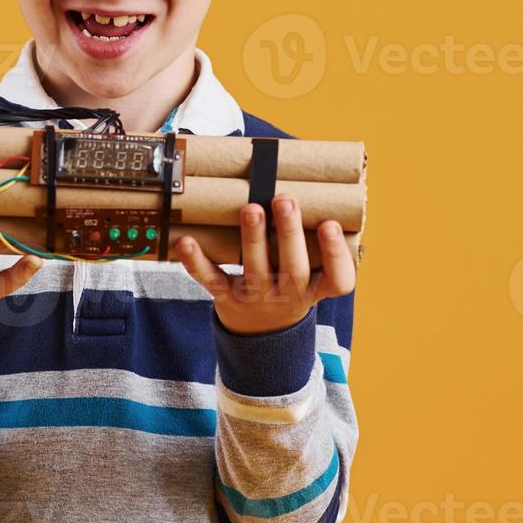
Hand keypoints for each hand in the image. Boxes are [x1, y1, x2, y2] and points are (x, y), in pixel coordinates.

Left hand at [175, 194, 355, 335]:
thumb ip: (312, 243)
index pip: (338, 280)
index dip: (335, 254)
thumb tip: (306, 187)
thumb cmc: (290, 287)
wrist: (261, 335)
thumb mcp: (311, 276)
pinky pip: (210, 279)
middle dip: (288, 233)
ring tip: (251, 208)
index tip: (330, 224)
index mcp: (316, 289)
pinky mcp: (226, 298)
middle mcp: (289, 296)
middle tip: (285, 199)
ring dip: (252, 238)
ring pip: (255, 271)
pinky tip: (185, 241)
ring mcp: (256, 298)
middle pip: (293, 269)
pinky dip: (195, 261)